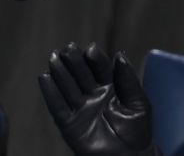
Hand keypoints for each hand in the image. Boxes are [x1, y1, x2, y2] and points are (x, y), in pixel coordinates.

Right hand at [38, 42, 156, 155]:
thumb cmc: (137, 134)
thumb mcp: (139, 104)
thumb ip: (128, 81)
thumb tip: (119, 55)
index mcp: (110, 87)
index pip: (100, 67)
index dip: (95, 58)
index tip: (91, 50)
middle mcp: (92, 94)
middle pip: (80, 73)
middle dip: (74, 60)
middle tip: (68, 49)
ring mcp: (80, 108)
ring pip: (67, 86)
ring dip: (60, 71)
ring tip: (54, 58)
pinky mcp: (69, 123)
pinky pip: (57, 106)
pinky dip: (50, 92)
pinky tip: (45, 77)